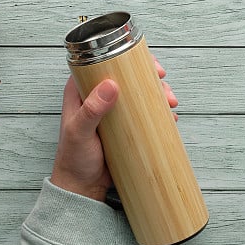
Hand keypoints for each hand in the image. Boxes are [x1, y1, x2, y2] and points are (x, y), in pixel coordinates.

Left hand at [50, 60, 177, 201]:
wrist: (82, 188)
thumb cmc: (73, 159)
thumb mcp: (79, 132)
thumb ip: (92, 110)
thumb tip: (112, 85)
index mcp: (82, 90)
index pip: (105, 63)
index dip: (128, 57)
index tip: (148, 63)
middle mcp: (99, 97)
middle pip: (129, 76)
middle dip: (150, 77)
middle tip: (164, 85)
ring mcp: (114, 112)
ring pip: (140, 94)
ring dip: (158, 94)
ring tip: (170, 103)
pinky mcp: (126, 127)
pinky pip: (145, 114)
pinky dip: (159, 112)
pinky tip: (169, 117)